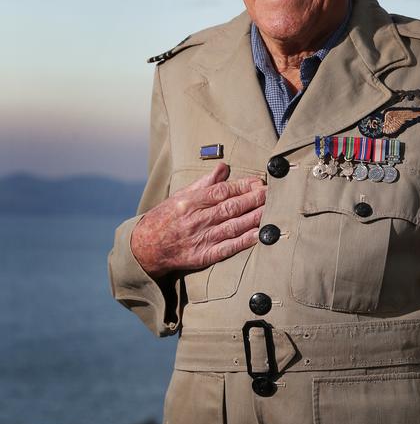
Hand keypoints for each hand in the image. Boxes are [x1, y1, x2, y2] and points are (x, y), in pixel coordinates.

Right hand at [131, 163, 266, 278]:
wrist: (144, 248)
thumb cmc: (165, 219)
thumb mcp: (180, 196)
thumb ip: (204, 183)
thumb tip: (224, 167)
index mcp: (190, 202)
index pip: (221, 191)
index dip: (242, 186)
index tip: (258, 182)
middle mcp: (196, 219)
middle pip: (230, 207)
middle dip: (253, 199)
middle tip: (272, 193)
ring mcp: (200, 238)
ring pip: (232, 226)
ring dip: (254, 218)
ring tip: (272, 210)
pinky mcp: (203, 256)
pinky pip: (228, 248)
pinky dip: (244, 241)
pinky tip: (259, 235)